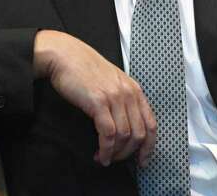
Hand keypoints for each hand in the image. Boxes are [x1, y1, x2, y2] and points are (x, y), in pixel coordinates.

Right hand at [33, 30, 156, 166]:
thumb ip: (122, 100)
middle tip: (118, 161)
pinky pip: (109, 133)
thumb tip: (125, 127)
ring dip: (116, 153)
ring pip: (125, 135)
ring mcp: (115, 97)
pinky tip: (100, 154)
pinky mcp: (99, 102)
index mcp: (134, 90)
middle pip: (140, 133)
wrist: (65, 55)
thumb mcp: (112, 82)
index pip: (151, 123)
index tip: (143, 160)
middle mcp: (129, 93)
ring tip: (105, 158)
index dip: (149, 146)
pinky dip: (106, 148)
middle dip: (130, 153)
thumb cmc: (85, 69)